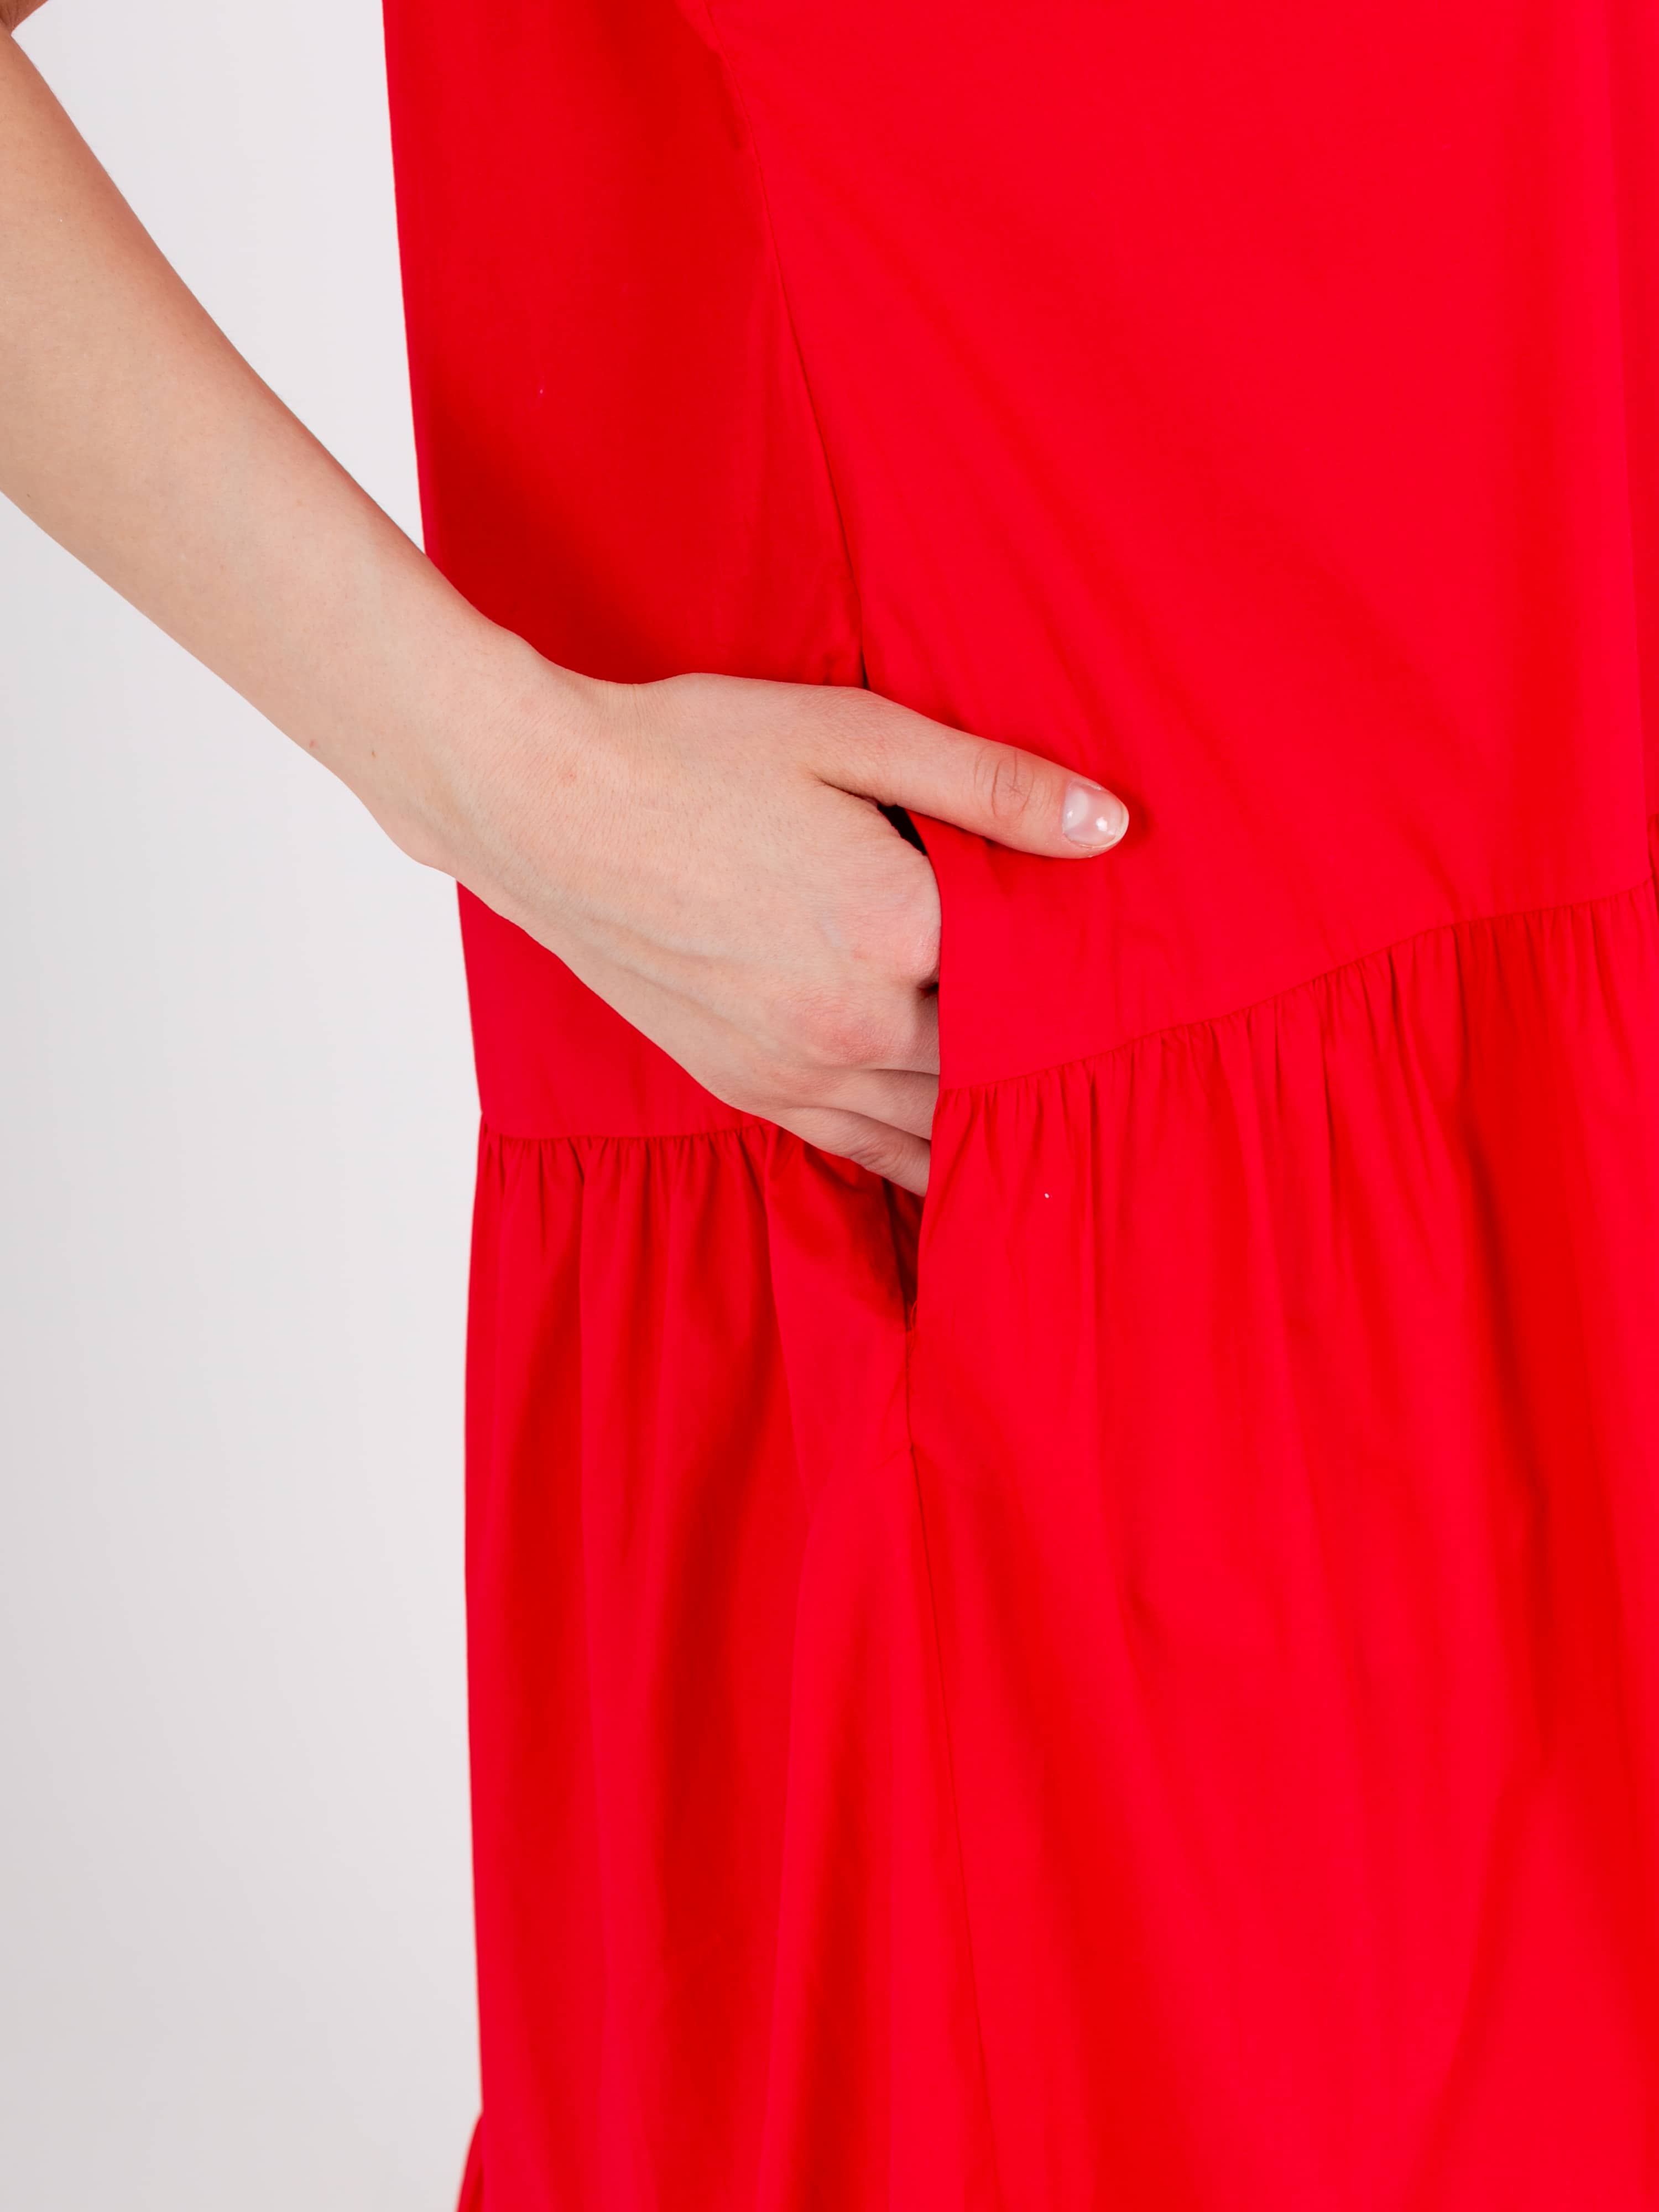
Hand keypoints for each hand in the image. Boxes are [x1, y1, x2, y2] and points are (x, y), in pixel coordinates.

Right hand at [439, 660, 1128, 1193]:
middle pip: (991, 1066)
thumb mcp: (851, 731)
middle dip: (1046, 1059)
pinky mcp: (742, 1085)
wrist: (540, 804)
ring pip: (932, 1128)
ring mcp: (790, 1065)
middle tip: (1113, 1062)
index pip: (1030, 978)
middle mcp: (850, 1018)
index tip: (1127, 979)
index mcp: (892, 924)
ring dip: (989, 1126)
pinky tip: (950, 1168)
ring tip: (1054, 1130)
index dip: (1083, 979)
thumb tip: (1109, 828)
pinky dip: (915, 1161)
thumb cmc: (692, 749)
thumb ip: (988, 786)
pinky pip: (859, 1149)